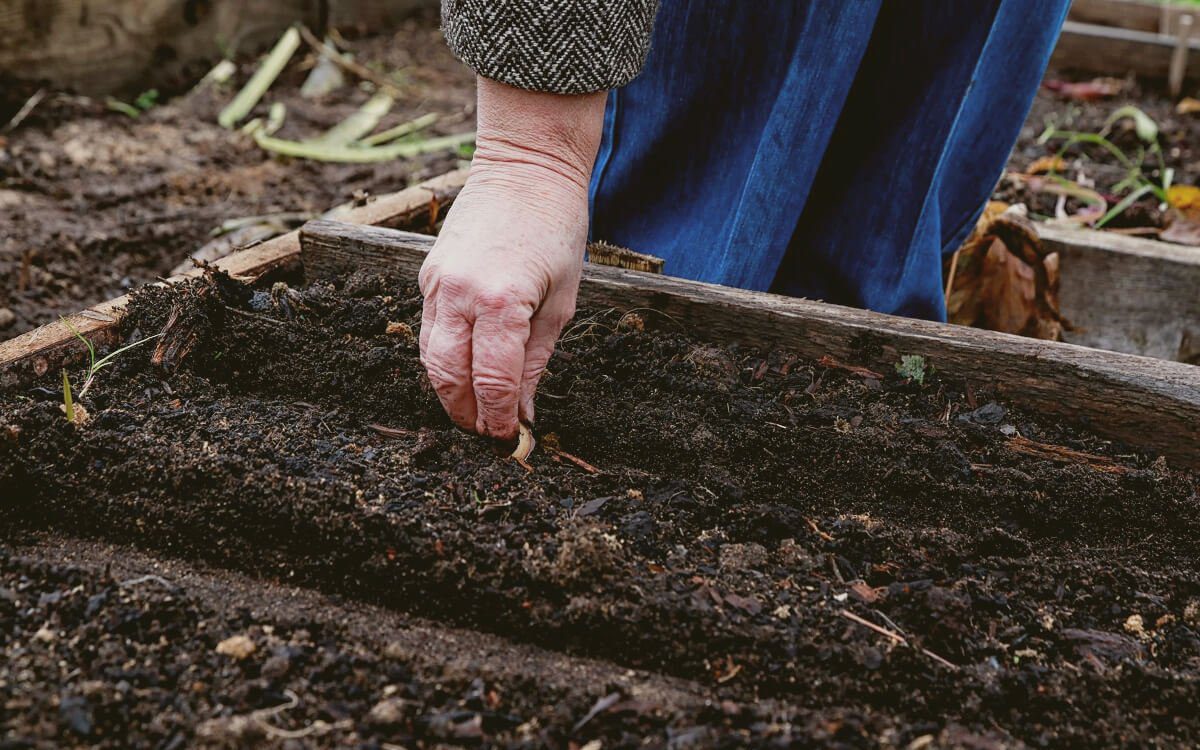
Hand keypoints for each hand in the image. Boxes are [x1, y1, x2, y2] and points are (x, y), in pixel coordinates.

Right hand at [418, 80, 605, 440]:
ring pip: (431, 358)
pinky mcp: (429, 275)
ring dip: (449, 392)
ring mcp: (438, 284)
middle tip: (487, 436)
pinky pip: (429, 331)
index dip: (499, 418)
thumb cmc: (556, 229)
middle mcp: (460, 295)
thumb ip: (537, 359)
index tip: (508, 440)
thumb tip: (525, 411)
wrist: (524, 168)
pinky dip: (443, 359)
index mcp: (502, 302)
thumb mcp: (561, 301)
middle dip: (467, 414)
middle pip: (449, 377)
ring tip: (474, 413)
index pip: (492, 381)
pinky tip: (464, 374)